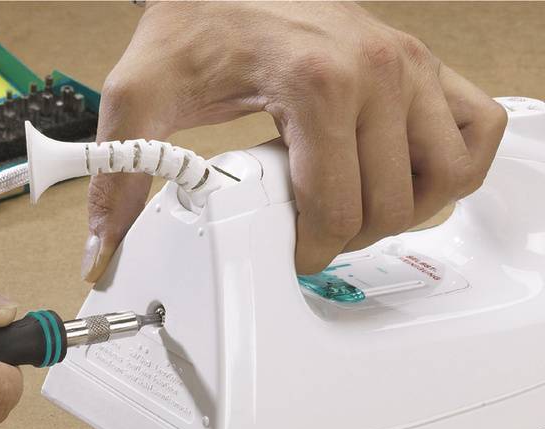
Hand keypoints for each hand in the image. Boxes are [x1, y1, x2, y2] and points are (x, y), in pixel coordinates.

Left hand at [83, 1, 506, 277]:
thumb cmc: (196, 23)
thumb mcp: (141, 95)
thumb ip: (120, 176)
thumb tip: (104, 249)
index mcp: (316, 85)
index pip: (337, 210)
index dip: (311, 250)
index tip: (289, 252)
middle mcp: (376, 72)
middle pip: (390, 205)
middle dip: (349, 237)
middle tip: (314, 233)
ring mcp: (408, 67)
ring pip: (445, 176)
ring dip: (405, 210)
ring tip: (357, 208)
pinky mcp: (422, 65)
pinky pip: (475, 128)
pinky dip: (454, 167)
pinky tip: (407, 176)